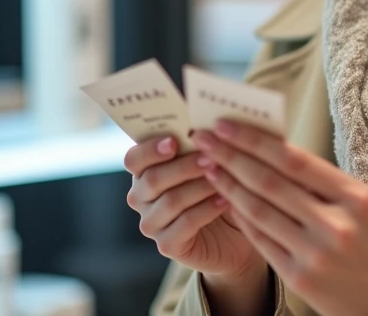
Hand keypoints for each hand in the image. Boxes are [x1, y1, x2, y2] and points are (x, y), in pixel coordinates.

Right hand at [124, 136, 262, 279]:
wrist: (233, 231)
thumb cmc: (217, 186)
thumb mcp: (208, 161)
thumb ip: (198, 142)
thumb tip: (203, 121)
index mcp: (144, 171)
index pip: (134, 158)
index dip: (151, 149)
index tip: (174, 142)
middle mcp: (141, 197)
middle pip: (153, 179)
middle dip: (184, 166)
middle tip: (211, 158)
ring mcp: (151, 223)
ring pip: (171, 201)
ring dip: (199, 187)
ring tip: (223, 177)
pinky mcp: (167, 245)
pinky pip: (184, 224)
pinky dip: (207, 209)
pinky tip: (226, 200)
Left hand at [192, 121, 367, 315]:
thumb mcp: (364, 203)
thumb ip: (324, 181)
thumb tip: (273, 150)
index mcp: (355, 197)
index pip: (294, 160)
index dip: (255, 141)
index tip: (226, 125)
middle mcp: (335, 224)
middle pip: (269, 182)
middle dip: (230, 156)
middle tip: (205, 138)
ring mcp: (316, 254)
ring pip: (259, 211)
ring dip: (228, 185)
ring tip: (209, 167)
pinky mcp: (300, 278)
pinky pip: (260, 240)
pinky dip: (240, 217)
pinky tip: (226, 200)